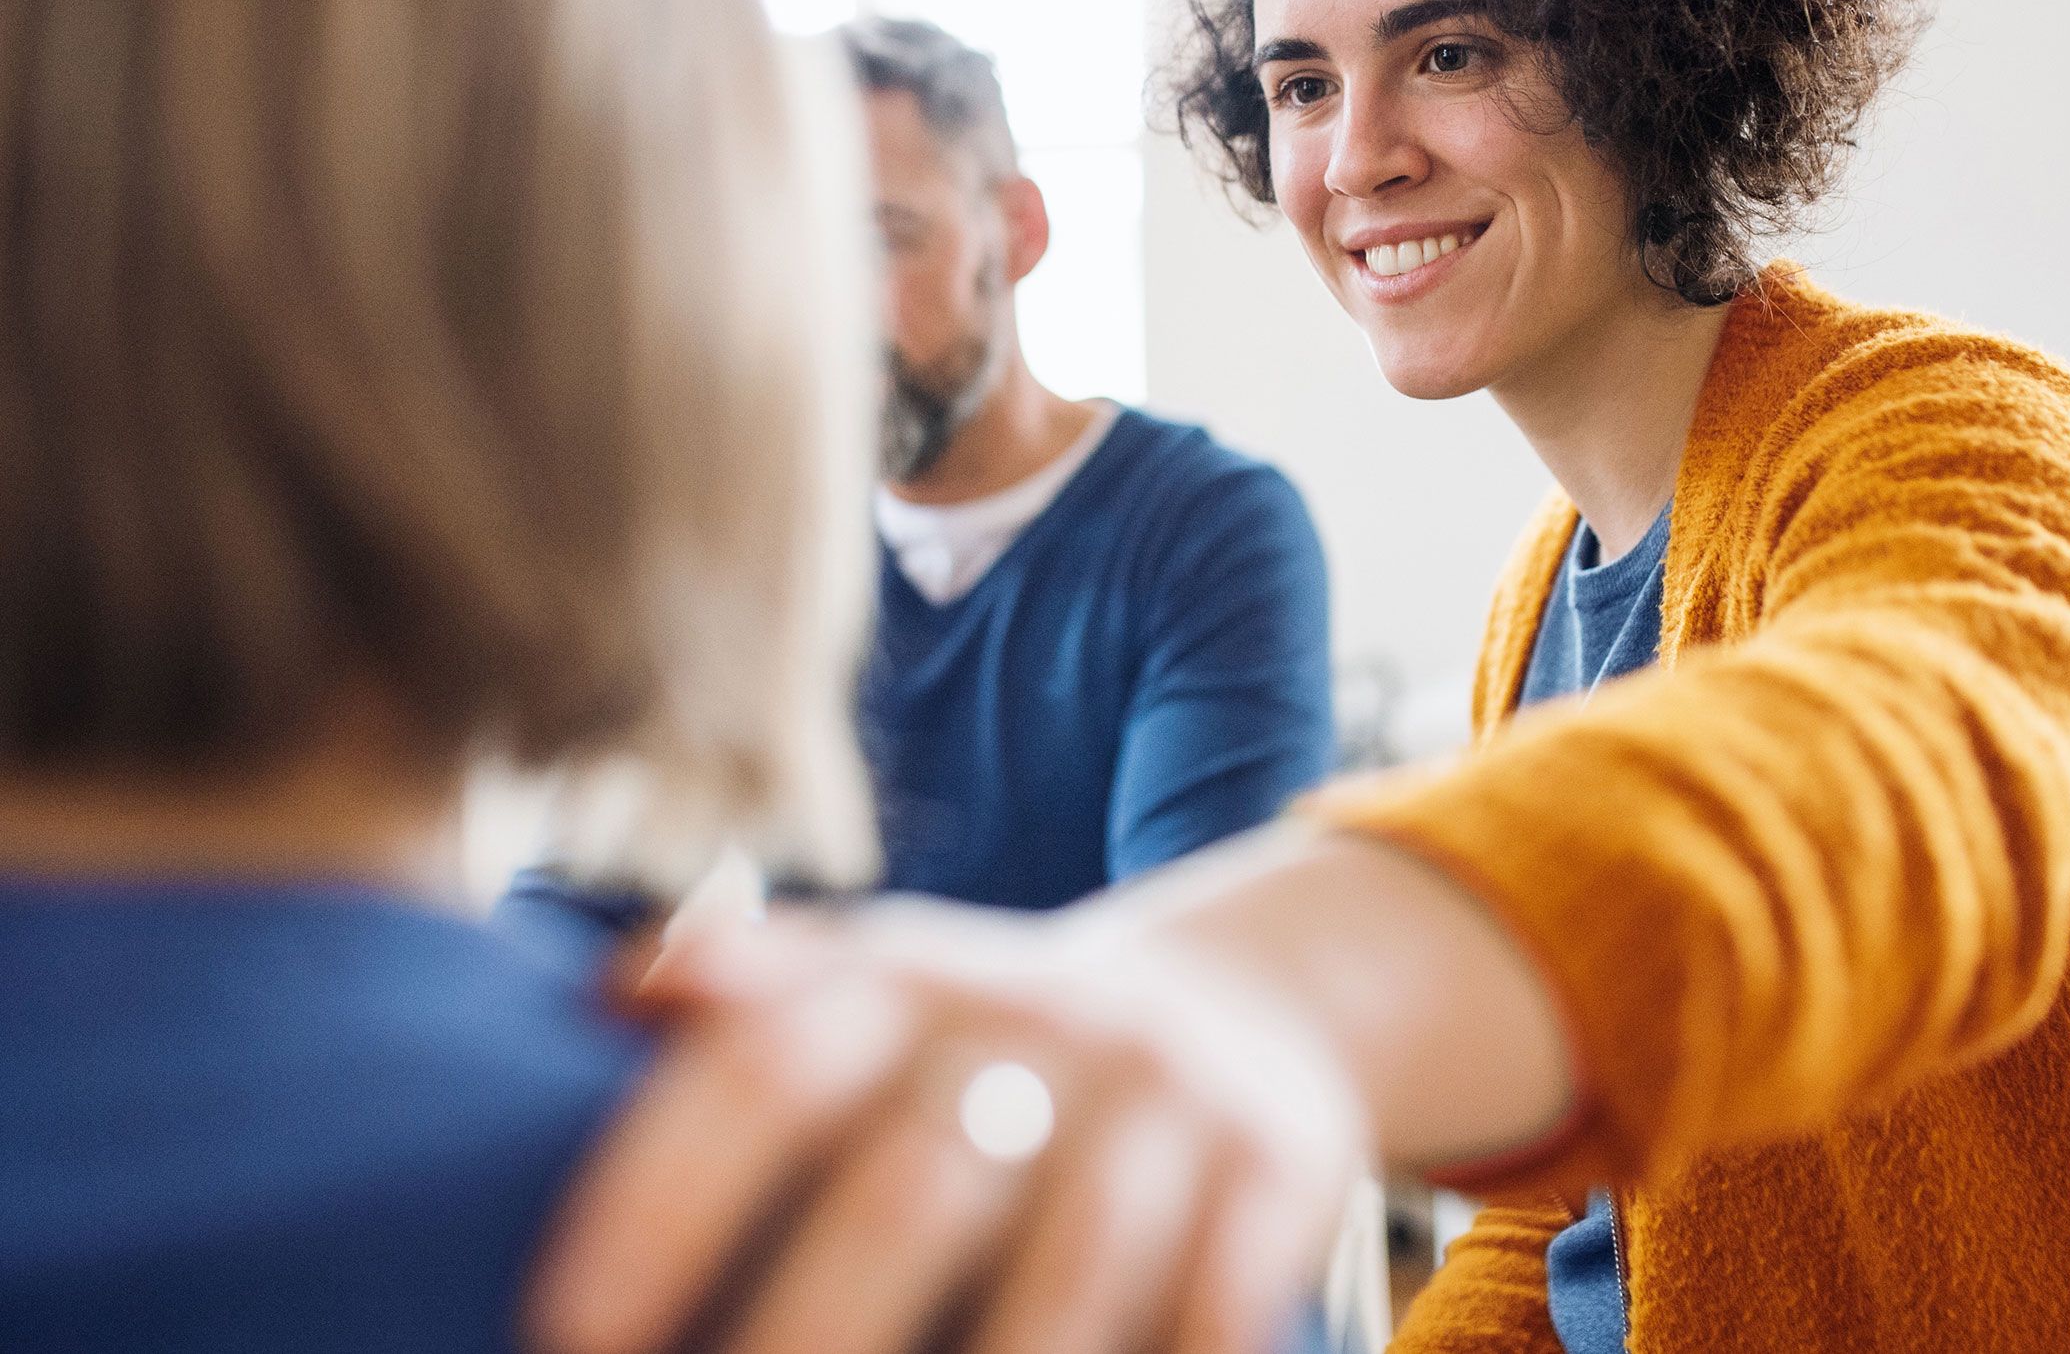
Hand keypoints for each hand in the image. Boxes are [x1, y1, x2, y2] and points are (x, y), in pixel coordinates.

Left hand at [525, 895, 1369, 1353]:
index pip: (762, 1070)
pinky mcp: (1279, 1163)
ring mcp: (1164, 1093)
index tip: (565, 1330)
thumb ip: (749, 996)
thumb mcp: (876, 988)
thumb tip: (602, 994)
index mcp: (901, 977)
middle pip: (906, 1188)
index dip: (657, 1201)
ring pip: (1072, 1268)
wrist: (1239, 1005)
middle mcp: (1035, 1018)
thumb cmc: (987, 1046)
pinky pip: (1219, 1305)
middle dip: (803, 1339)